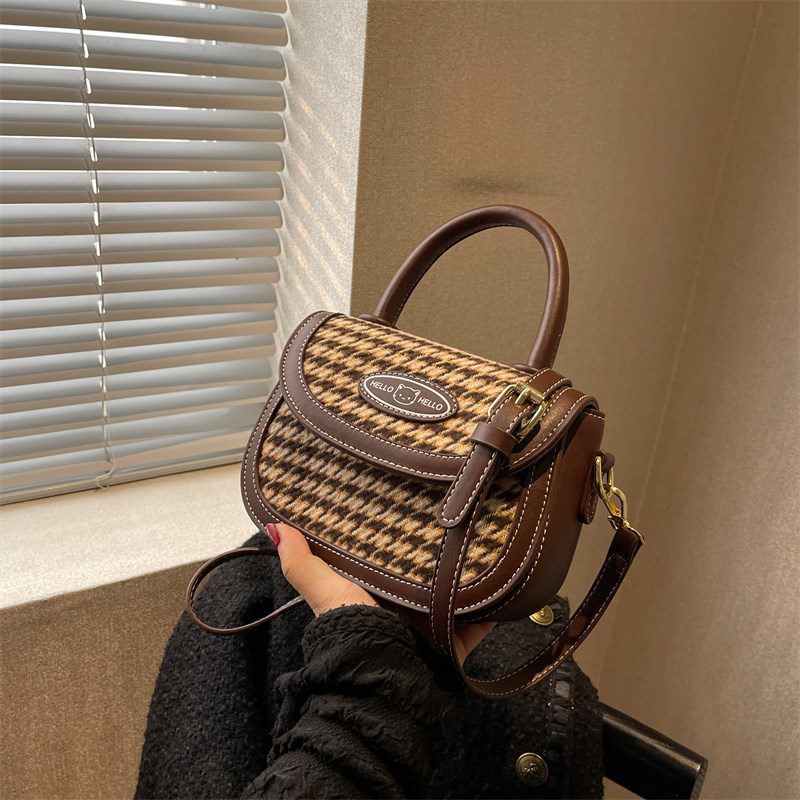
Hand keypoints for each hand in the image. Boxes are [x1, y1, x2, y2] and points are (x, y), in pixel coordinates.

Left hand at [268, 523, 494, 664]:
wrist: (382, 682)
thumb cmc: (351, 634)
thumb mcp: (326, 592)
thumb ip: (303, 564)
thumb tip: (275, 527)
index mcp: (374, 591)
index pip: (391, 554)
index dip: (400, 531)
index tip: (412, 501)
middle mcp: (404, 606)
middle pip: (428, 571)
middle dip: (443, 548)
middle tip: (459, 513)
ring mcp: (433, 623)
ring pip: (458, 589)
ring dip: (471, 571)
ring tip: (488, 537)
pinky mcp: (457, 640)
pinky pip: (483, 617)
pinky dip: (497, 604)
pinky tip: (510, 578)